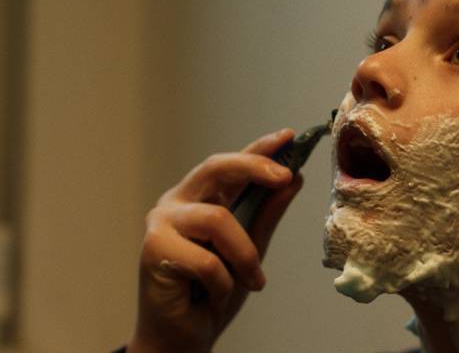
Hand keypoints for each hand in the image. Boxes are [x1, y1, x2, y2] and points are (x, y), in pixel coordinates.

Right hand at [128, 129, 303, 352]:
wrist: (183, 336)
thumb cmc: (212, 292)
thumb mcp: (251, 249)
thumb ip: (267, 214)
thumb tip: (294, 180)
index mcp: (200, 198)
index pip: (231, 164)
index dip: (259, 148)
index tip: (289, 136)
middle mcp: (178, 202)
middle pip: (216, 167)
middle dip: (255, 167)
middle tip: (285, 177)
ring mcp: (162, 223)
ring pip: (217, 219)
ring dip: (243, 256)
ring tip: (251, 281)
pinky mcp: (152, 249)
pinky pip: (206, 260)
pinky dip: (221, 282)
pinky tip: (213, 296)